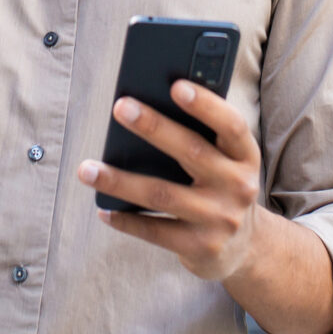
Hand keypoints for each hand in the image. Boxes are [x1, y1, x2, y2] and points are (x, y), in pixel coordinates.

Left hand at [77, 80, 264, 282]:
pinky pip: (155, 231)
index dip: (207, 105)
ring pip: (162, 194)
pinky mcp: (201, 247)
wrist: (244, 247)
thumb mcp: (227, 162)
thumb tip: (148, 108)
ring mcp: (220, 219)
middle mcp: (238, 186)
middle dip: (154, 128)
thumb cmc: (222, 187)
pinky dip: (126, 220)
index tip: (175, 86)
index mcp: (245, 156)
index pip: (231, 126)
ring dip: (120, 181)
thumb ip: (203, 137)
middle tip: (120, 108)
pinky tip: (103, 209)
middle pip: (192, 152)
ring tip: (86, 169)